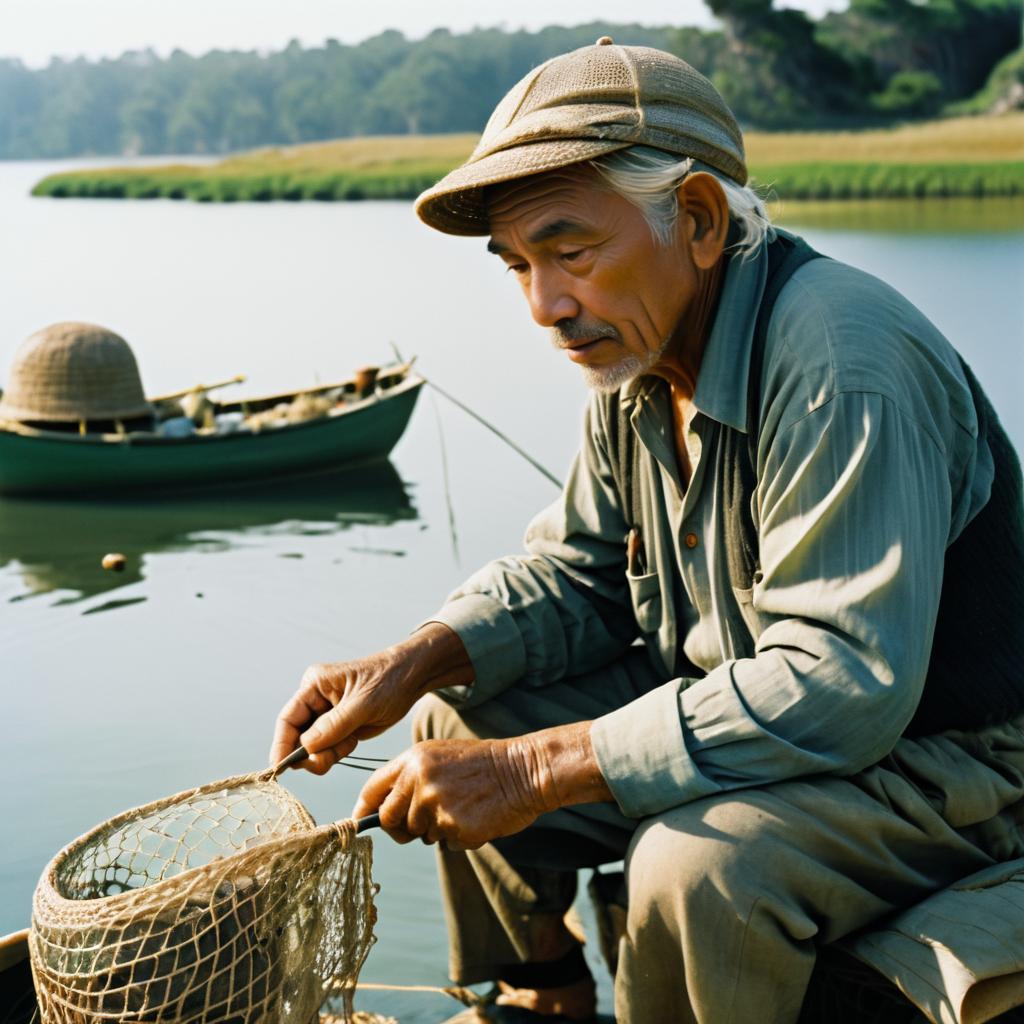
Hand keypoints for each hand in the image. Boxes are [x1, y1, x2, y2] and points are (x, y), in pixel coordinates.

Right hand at [268, 623, 472, 774]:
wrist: (413, 679)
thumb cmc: (389, 680)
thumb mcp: (363, 702)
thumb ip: (334, 725)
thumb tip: (306, 746)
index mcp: (314, 685)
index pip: (288, 718)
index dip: (282, 744)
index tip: (280, 768)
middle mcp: (316, 699)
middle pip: (298, 736)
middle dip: (309, 753)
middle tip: (323, 763)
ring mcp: (327, 715)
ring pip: (313, 747)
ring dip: (326, 754)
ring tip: (348, 743)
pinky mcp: (340, 727)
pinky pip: (329, 749)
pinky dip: (338, 752)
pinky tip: (353, 741)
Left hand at [352, 738, 547, 849]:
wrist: (524, 770)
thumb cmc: (483, 766)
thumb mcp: (440, 757)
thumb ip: (410, 778)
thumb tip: (380, 811)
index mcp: (414, 760)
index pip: (373, 789)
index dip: (364, 810)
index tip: (360, 822)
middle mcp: (419, 780)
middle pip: (388, 819)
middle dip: (402, 827)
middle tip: (427, 820)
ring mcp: (435, 804)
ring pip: (420, 834)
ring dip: (438, 829)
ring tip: (463, 806)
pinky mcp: (454, 827)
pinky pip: (446, 843)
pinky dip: (460, 836)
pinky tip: (477, 816)